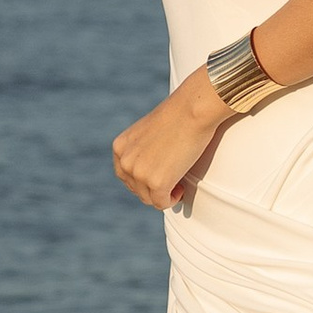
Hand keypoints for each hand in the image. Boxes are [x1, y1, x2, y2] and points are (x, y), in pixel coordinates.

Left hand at [113, 75, 225, 207]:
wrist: (192, 108)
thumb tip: (150, 167)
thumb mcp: (149, 132)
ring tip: (179, 182)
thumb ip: (143, 150)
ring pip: (149, 198)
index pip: (126, 175)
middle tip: (172, 179)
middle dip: (153, 188)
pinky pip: (162, 203)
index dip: (144, 180)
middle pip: (136, 189)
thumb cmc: (178, 115)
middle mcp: (124, 161)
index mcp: (120, 147)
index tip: (160, 175)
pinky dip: (172, 200)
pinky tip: (182, 188)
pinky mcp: (156, 183)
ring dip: (164, 194)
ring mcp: (139, 173)